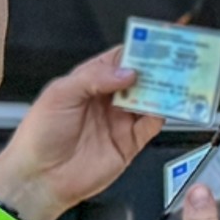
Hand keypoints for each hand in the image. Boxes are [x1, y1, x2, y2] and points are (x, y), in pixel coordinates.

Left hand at [0, 47, 163, 219]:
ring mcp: (121, 120)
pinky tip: (168, 107)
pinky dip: (164, 115)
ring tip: (180, 79)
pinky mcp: (129, 143)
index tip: (158, 41)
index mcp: (90, 81)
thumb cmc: (39, 135)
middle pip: (142, 77)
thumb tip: (127, 72)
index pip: (121, 58)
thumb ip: (93, 78)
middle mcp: (108, 99)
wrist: (40, 178)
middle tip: (178, 58)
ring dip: (166, 89)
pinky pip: (152, 125)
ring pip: (151, 99)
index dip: (140, 48)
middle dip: (160, 67)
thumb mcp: (60, 94)